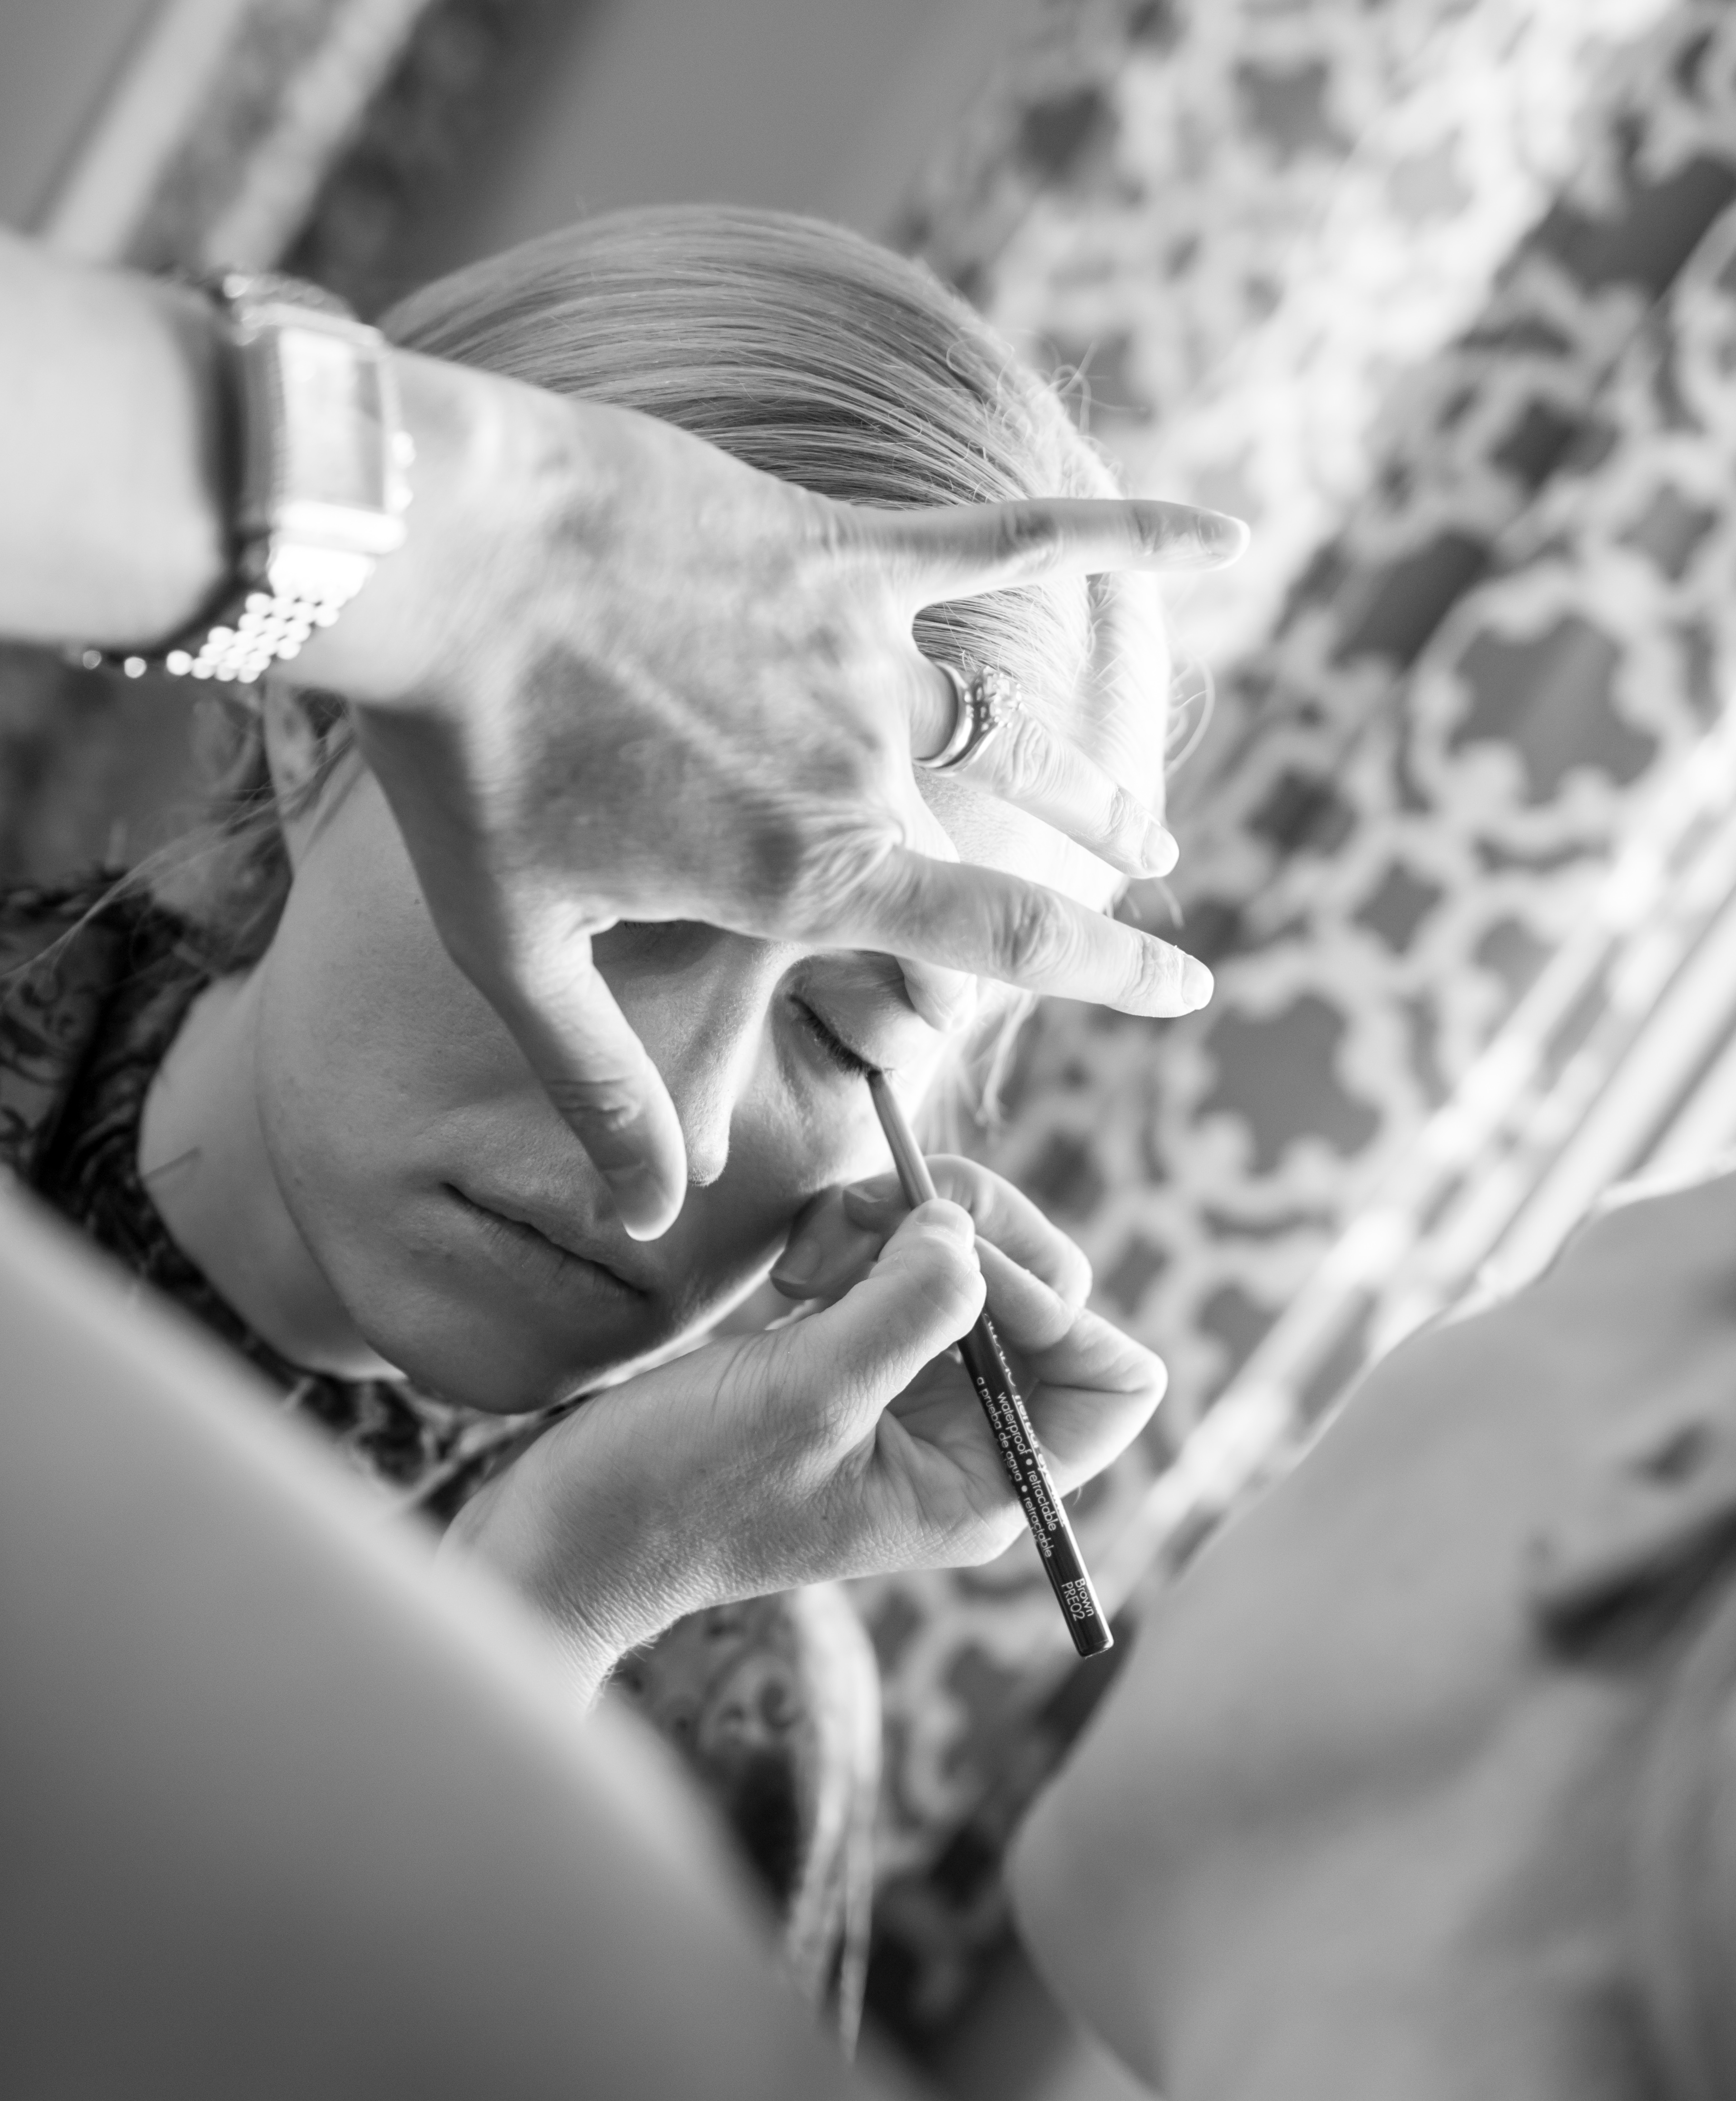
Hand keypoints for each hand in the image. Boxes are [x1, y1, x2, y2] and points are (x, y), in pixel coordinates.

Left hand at [303, 353, 1242, 1233]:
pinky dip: (1118, 535)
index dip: (1113, 967)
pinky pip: (1006, 539)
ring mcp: (862, 649)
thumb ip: (605, 1086)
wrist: (436, 549)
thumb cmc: (467, 756)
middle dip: (1057, 894)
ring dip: (1091, 782)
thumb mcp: (523, 950)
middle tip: (1115, 911)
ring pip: (1013, 733)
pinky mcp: (838, 547)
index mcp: (804, 873)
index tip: (1188, 990)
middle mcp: (861, 768)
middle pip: (990, 849)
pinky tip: (1226, 531)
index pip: (1005, 938)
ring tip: (1147, 825)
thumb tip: (644, 1217)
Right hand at [442, 1161, 1164, 1696]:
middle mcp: (964, 1442)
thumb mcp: (807, 1397)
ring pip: (967, 1265)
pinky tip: (793, 1270)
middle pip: (1046, 1297)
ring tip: (815, 1256)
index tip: (954, 1267)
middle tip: (880, 1219)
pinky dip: (856, 1241)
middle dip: (971, 1239)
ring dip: (900, 1228)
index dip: (1055, 1300)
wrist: (566, 1535)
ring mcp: (905, 1398)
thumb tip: (968, 1232)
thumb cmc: (677, 1494)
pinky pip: (896, 1266)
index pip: (1116, 1377)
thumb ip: (912, 1310)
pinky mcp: (846, 1360)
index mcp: (986, 1483)